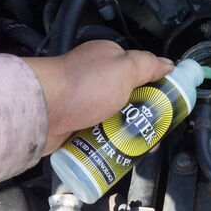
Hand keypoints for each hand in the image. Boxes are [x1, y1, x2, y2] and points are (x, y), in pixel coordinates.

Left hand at [22, 40, 173, 153]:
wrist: (41, 112)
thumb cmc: (80, 85)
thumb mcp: (124, 68)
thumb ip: (148, 65)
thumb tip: (168, 64)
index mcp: (109, 59)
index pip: (142, 72)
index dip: (157, 89)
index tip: (169, 106)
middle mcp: (96, 79)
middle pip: (129, 100)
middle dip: (142, 118)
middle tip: (152, 132)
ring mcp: (84, 103)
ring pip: (114, 120)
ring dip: (125, 133)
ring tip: (135, 146)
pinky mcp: (74, 124)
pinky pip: (97, 135)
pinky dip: (106, 143)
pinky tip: (114, 151)